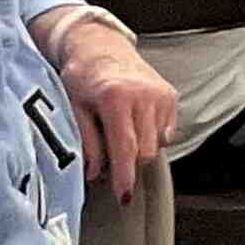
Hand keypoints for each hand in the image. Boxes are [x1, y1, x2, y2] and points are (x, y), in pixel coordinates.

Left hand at [50, 18, 179, 202]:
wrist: (101, 47)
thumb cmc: (82, 77)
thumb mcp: (74, 109)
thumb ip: (86, 142)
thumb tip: (95, 173)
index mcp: (116, 98)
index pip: (125, 147)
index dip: (124, 176)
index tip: (124, 197)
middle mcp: (144, 96)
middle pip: (145, 150)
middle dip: (130, 164)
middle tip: (112, 165)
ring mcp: (161, 95)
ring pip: (157, 143)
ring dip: (140, 150)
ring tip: (121, 136)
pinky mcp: (171, 95)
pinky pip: (166, 131)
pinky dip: (151, 137)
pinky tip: (134, 125)